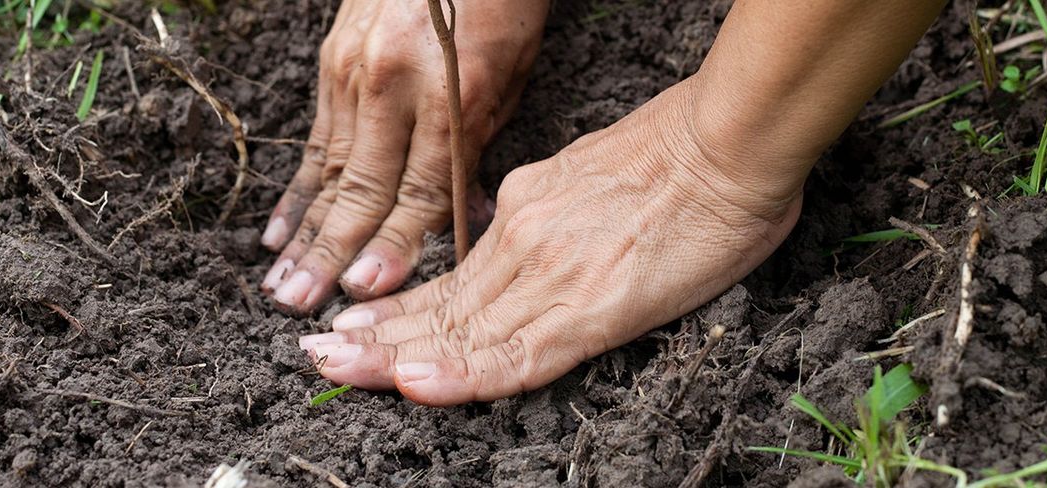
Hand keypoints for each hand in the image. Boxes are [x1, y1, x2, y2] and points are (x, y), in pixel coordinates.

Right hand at [261, 0, 548, 313]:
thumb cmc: (501, 0)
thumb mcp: (513, 72)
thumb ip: (479, 146)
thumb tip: (463, 223)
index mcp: (451, 91)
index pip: (423, 188)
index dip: (396, 244)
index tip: (370, 291)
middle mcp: (393, 84)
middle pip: (364, 187)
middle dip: (333, 253)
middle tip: (303, 306)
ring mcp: (354, 71)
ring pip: (329, 170)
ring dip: (304, 234)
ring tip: (280, 287)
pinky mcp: (331, 62)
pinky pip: (315, 140)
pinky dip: (296, 191)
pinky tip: (276, 233)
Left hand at [296, 80, 805, 404]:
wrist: (728, 148)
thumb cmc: (679, 162)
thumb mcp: (586, 177)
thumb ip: (549, 212)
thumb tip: (527, 237)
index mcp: (526, 214)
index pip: (451, 282)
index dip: (398, 312)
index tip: (352, 329)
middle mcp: (524, 243)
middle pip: (440, 308)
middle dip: (373, 339)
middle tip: (318, 358)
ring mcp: (550, 273)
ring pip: (461, 332)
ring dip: (395, 359)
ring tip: (339, 372)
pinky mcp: (588, 304)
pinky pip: (516, 354)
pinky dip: (464, 374)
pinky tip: (419, 385)